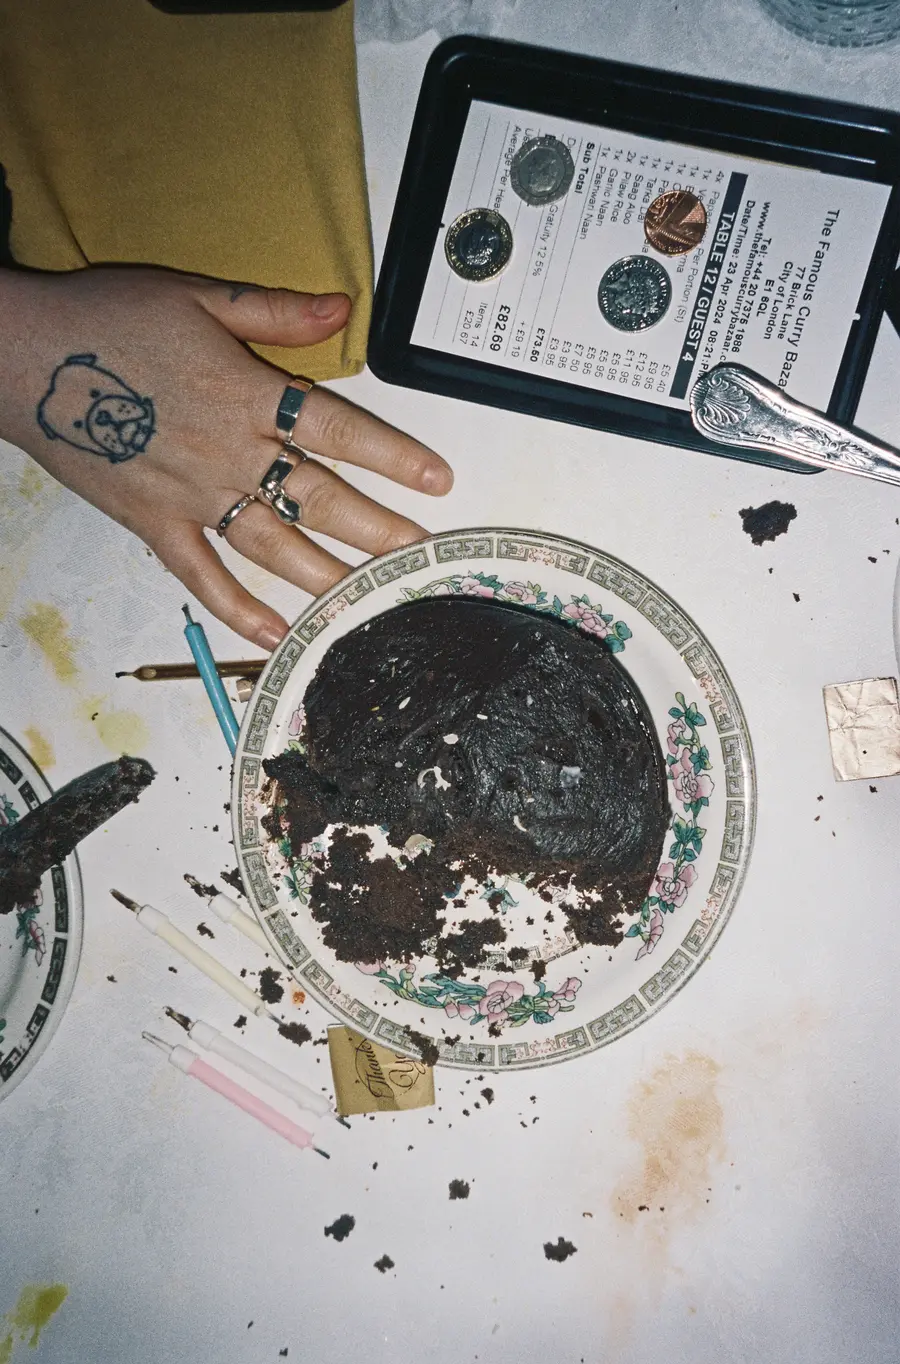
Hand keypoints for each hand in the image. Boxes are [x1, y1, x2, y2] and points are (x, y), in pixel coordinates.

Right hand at [0, 266, 452, 647]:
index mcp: (247, 392)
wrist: (20, 356)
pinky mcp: (154, 522)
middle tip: (420, 553)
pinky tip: (275, 631)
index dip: (394, 455)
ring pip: (274, 542)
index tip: (437, 481)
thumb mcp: (196, 296)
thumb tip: (343, 308)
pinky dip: (239, 606)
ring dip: (326, 572)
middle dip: (377, 526)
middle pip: (319, 495)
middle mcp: (229, 451)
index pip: (339, 428)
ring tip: (370, 595)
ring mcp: (192, 494)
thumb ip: (273, 311)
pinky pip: (204, 574)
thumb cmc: (104, 319)